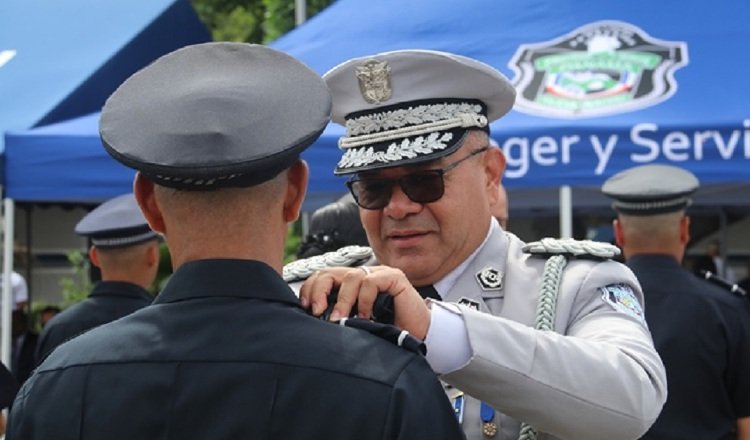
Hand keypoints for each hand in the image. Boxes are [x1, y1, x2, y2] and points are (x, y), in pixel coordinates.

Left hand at [299, 266, 431, 339]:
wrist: (418, 336)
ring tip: (340, 320)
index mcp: (350, 286)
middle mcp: (362, 276)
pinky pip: (370, 282)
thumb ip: (338, 317)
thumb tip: (313, 320)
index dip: (310, 289)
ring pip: (350, 276)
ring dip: (342, 300)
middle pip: (330, 272)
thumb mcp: (354, 324)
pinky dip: (363, 300)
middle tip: (317, 312)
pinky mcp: (393, 278)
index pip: (323, 277)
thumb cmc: (386, 332)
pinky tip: (365, 317)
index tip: (305, 309)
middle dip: (319, 291)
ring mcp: (378, 274)